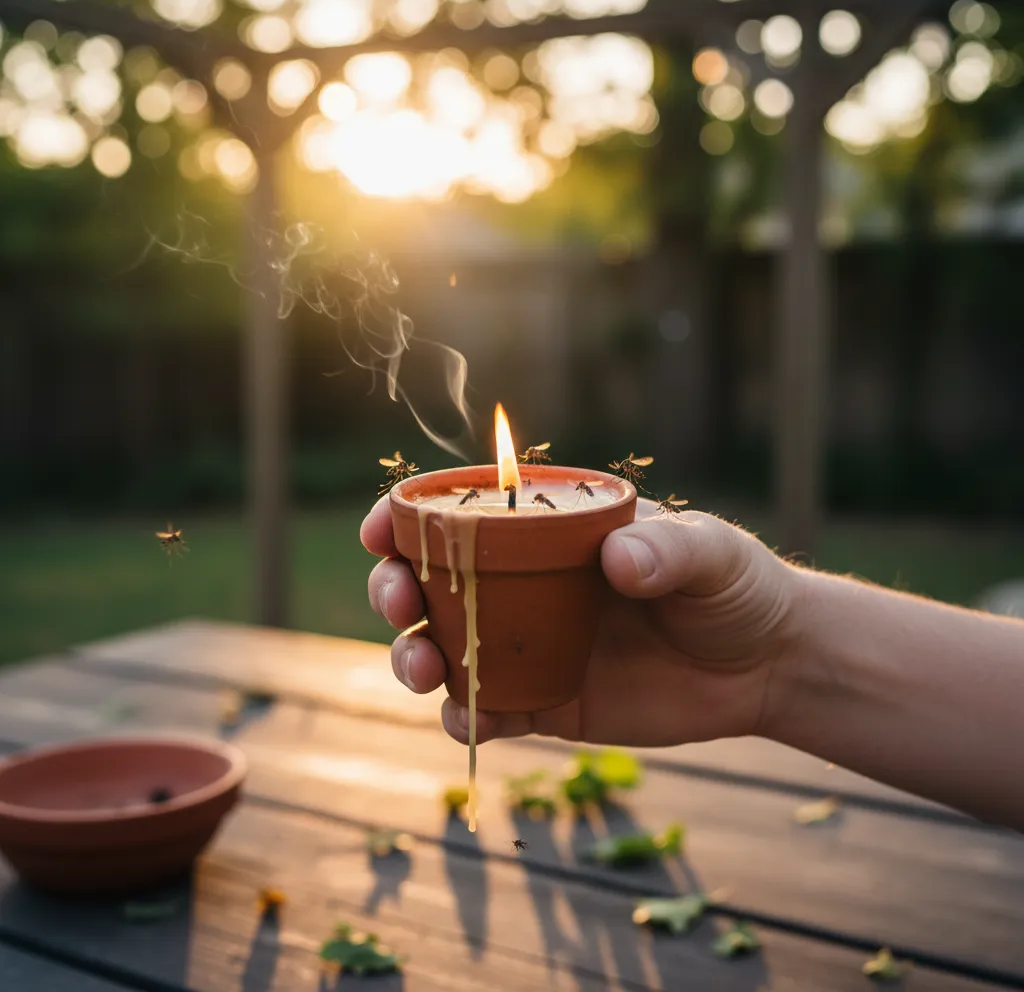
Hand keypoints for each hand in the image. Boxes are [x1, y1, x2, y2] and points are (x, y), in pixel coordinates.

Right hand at [361, 498, 802, 748]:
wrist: (763, 665)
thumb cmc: (733, 585)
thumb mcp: (710, 552)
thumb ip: (668, 549)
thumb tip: (618, 561)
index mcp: (549, 529)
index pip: (464, 513)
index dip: (410, 516)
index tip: (382, 527)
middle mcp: (524, 583)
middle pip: (431, 581)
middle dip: (393, 587)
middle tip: (397, 599)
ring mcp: (529, 644)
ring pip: (444, 647)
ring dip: (413, 655)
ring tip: (425, 669)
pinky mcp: (545, 701)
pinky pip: (488, 710)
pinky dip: (466, 716)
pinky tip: (468, 718)